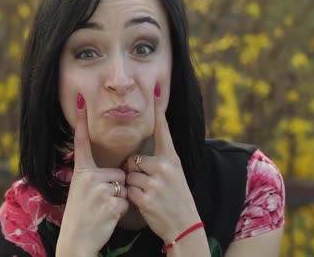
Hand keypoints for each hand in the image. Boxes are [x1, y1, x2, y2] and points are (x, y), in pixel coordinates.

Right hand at [56, 94, 128, 255]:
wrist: (76, 241)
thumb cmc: (81, 216)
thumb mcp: (81, 191)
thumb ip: (93, 177)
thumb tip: (113, 170)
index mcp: (81, 172)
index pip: (82, 142)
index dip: (81, 121)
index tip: (82, 100)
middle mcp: (89, 177)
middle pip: (119, 171)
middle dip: (116, 186)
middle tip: (100, 202)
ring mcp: (100, 189)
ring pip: (125, 185)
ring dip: (120, 198)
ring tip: (103, 209)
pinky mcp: (111, 202)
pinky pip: (127, 200)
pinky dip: (122, 210)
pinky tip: (108, 217)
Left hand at [124, 84, 202, 243]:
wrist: (184, 225)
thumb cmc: (177, 198)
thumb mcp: (175, 175)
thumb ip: (160, 161)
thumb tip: (139, 154)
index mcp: (172, 159)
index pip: (162, 129)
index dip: (157, 110)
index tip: (154, 88)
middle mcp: (164, 167)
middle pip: (134, 159)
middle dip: (134, 172)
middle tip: (148, 184)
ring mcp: (155, 182)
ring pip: (129, 175)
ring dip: (133, 186)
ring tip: (148, 195)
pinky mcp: (146, 197)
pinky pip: (128, 190)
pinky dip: (132, 198)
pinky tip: (145, 204)